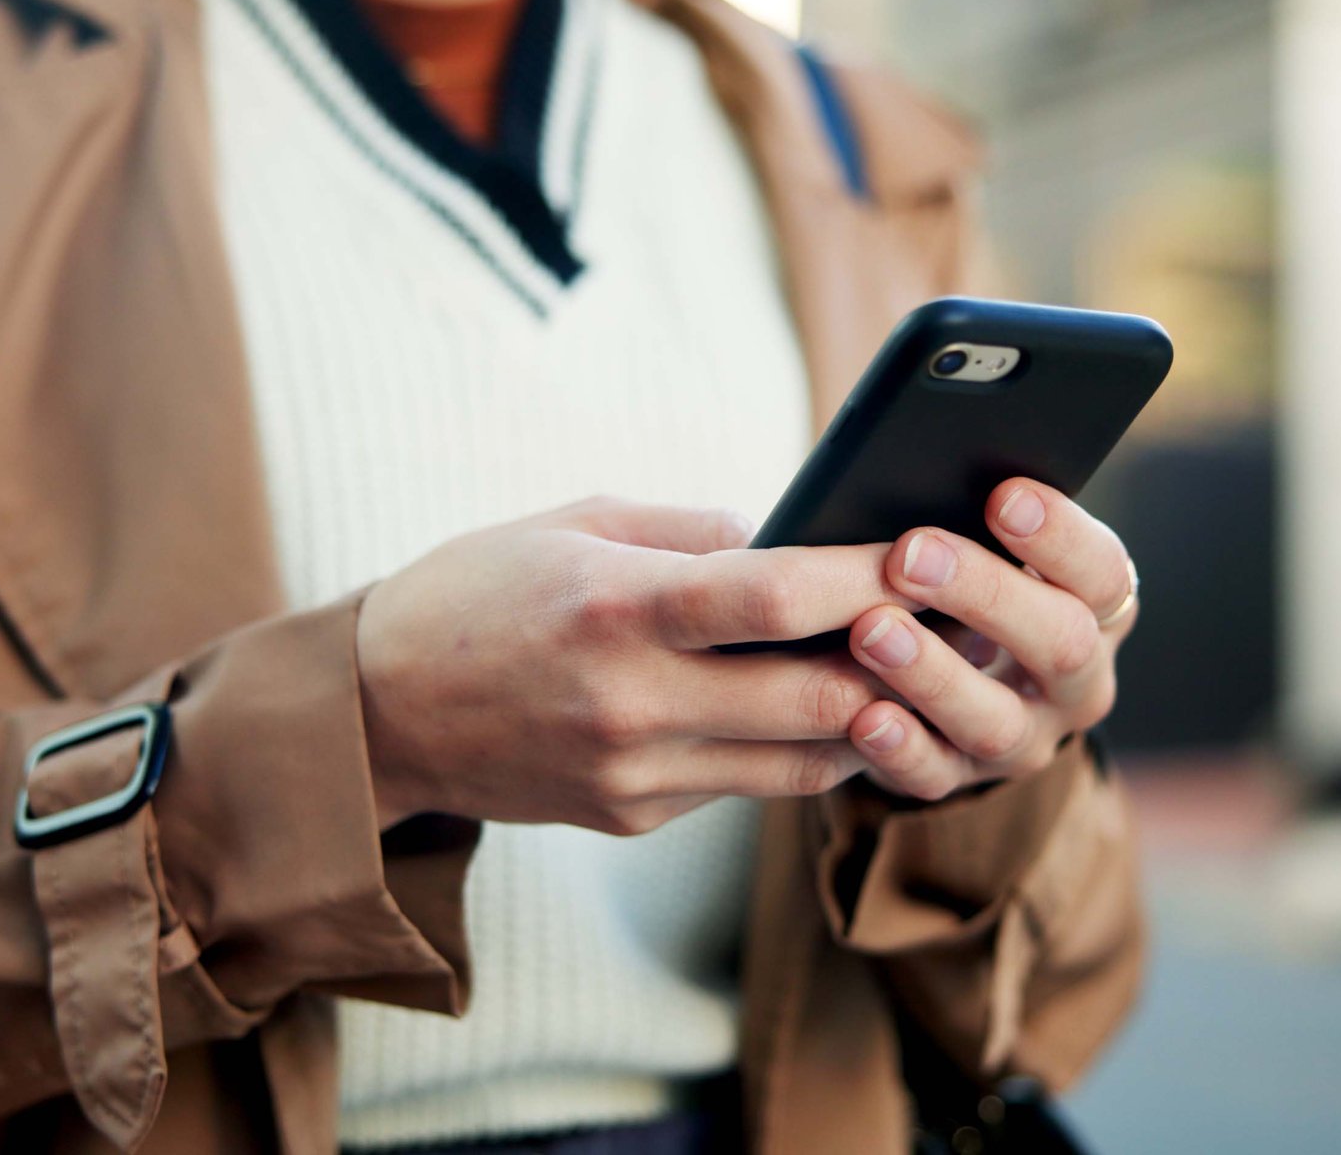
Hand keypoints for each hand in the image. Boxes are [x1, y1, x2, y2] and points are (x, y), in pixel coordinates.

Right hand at [355, 497, 908, 834]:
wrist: (374, 713)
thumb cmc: (477, 593)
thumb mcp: (573, 522)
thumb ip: (690, 532)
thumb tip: (794, 537)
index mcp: (615, 608)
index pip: (774, 595)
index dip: (867, 576)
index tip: (928, 550)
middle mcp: (631, 701)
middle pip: (815, 696)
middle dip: (903, 661)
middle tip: (967, 624)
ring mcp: (634, 773)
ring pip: (802, 761)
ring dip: (874, 718)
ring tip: (928, 671)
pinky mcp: (633, 818)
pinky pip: (747, 783)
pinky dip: (801, 747)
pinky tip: (838, 706)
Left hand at [841, 478, 1140, 800]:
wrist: (959, 680)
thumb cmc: (969, 580)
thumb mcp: (991, 546)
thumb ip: (977, 517)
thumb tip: (925, 464)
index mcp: (1098, 608)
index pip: (1103, 573)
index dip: (1060, 536)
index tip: (1004, 495)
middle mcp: (1077, 681)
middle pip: (1059, 643)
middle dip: (985, 594)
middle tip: (912, 553)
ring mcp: (1025, 739)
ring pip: (996, 720)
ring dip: (933, 675)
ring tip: (871, 630)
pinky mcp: (962, 780)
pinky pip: (935, 775)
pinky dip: (900, 748)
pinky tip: (863, 716)